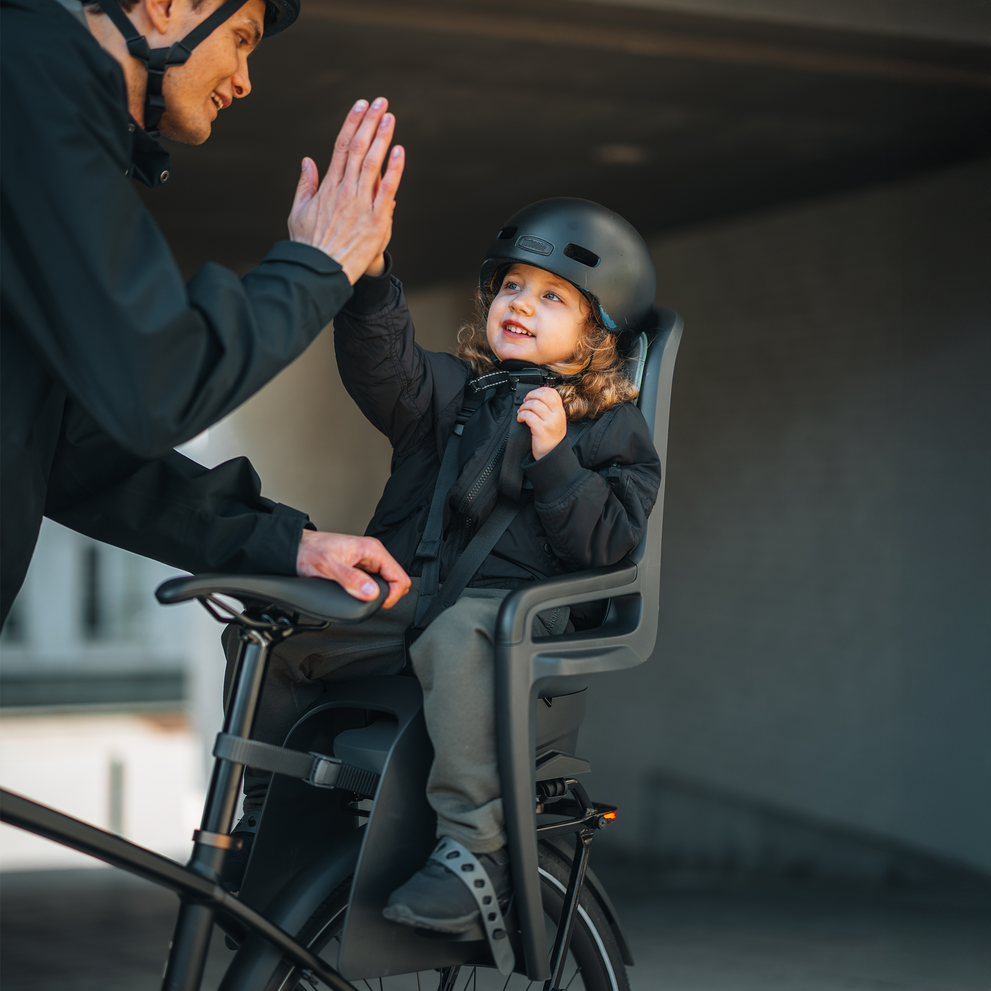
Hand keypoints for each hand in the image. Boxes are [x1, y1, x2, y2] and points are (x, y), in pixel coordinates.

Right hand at [288, 97, 404, 284]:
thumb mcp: (299, 212)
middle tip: (380, 101)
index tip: (360, 106)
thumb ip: (305, 185)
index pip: (341, 147)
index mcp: (327, 187)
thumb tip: (307, 160)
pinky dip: (393, 169)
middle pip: (358, 148)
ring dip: (381, 137)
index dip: (351, 123)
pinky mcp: (375, 220)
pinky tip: (398, 151)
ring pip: (372, 163)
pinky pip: (386, 190)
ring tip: (389, 116)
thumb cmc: (309, 246)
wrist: (320, 272)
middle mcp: (344, 191)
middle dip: (369, 122)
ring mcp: (360, 204)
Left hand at [296, 531, 410, 608]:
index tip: (379, 604)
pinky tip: (359, 594)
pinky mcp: (359, 567)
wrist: (296, 547)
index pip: (399, 577)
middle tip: (370, 603)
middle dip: (387, 595)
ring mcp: (367, 560)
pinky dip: (370, 591)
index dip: (393, 595)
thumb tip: (371, 592)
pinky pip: (374, 581)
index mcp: (372, 550)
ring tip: (363, 598)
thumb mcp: (329, 568)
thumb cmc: (310, 551)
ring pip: (386, 582)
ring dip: (378, 593)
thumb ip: (352, 580)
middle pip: (396, 580)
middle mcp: (372, 554)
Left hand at [517, 387, 566, 459]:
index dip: (539, 390)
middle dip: (530, 396)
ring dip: (524, 407)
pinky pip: (528, 415)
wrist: (552, 455)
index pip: (552, 392)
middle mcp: (557, 415)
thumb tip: (535, 398)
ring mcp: (549, 422)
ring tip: (522, 412)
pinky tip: (521, 419)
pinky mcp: (541, 429)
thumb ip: (550, 410)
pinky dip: (521, 415)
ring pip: (534, 404)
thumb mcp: (556, 421)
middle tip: (525, 402)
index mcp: (560, 411)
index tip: (532, 396)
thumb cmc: (551, 439)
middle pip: (543, 395)